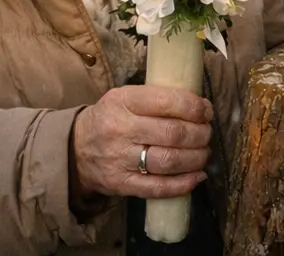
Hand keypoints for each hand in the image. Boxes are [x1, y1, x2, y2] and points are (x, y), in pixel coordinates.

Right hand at [72, 85, 212, 200]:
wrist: (76, 148)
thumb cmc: (111, 118)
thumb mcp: (126, 97)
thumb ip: (157, 98)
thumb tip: (199, 105)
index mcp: (124, 101)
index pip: (166, 102)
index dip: (194, 107)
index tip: (206, 111)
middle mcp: (121, 130)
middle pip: (172, 133)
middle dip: (199, 134)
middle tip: (206, 133)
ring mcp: (120, 160)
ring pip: (168, 161)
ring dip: (196, 158)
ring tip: (203, 153)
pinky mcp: (121, 184)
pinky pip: (158, 188)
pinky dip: (183, 184)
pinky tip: (197, 177)